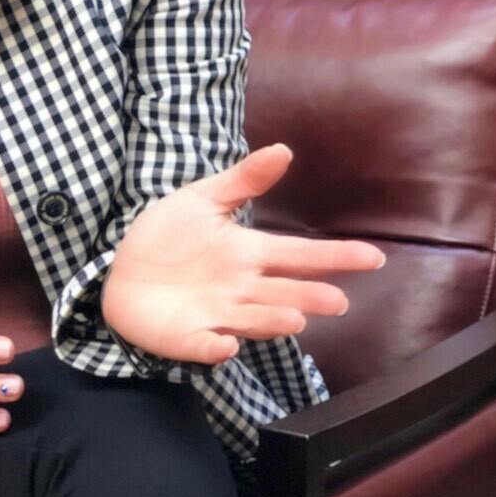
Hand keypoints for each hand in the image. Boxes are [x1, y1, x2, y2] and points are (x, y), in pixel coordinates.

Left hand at [101, 143, 385, 364]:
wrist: (122, 269)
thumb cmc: (169, 235)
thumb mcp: (203, 198)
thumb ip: (243, 180)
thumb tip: (283, 149)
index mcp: (248, 253)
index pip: (298, 253)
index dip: (335, 256)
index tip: (373, 256)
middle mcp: (242, 287)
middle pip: (284, 291)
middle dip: (310, 296)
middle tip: (339, 301)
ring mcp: (218, 314)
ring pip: (254, 318)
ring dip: (272, 319)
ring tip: (295, 318)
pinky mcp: (190, 336)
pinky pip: (206, 344)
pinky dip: (216, 347)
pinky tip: (226, 345)